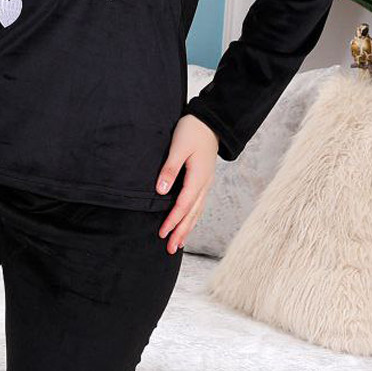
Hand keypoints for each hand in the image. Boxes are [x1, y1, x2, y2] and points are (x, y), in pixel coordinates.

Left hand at [154, 114, 217, 253]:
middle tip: (171, 249)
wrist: (210, 121)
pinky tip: (188, 225)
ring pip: (197, 212)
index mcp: (198, 178)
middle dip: (181, 232)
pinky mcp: (203, 181)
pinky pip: (198, 205)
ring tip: (179, 244)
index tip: (162, 233)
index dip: (172, 221)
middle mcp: (204, 184)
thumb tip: (161, 191)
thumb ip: (169, 169)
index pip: (183, 205)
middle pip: (192, 214)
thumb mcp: (178, 147)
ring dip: (187, 229)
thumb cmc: (192, 131)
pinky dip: (193, 218)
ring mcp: (205, 184)